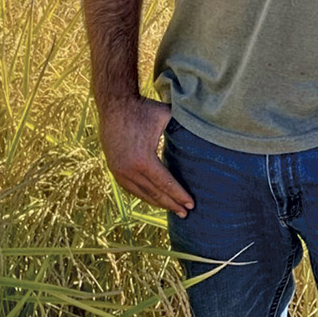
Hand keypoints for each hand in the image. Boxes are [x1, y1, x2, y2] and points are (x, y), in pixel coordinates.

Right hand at [98, 97, 194, 217]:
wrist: (114, 104)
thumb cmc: (143, 109)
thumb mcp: (166, 116)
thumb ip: (182, 128)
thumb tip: (204, 133)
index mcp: (143, 160)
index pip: (165, 184)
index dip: (179, 195)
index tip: (191, 204)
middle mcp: (129, 170)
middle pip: (154, 193)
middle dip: (171, 204)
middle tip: (185, 212)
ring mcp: (119, 171)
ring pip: (141, 193)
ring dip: (158, 202)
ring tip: (172, 209)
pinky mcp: (114, 168)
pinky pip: (130, 188)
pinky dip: (143, 195)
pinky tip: (153, 198)